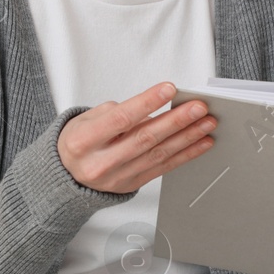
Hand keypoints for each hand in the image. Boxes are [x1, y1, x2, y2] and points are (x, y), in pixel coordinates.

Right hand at [57, 82, 215, 193]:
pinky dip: (185, 154)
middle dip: (176, 121)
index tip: (169, 89)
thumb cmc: (79, 142)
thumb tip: (153, 109)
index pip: (121, 119)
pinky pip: (164, 167)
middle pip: (145, 138)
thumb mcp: (85, 120)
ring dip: (187, 137)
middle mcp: (101, 162)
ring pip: (159, 154)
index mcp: (84, 141)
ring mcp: (118, 176)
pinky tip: (200, 143)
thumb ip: (118, 112)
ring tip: (206, 123)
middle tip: (198, 107)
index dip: (147, 102)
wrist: (67, 176)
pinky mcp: (133, 184)